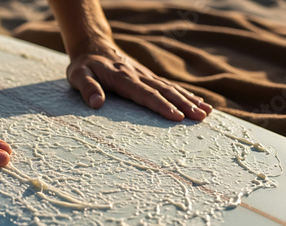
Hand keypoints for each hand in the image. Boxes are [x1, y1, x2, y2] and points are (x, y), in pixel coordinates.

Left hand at [66, 38, 211, 120]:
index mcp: (123, 78)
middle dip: (184, 105)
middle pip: (165, 91)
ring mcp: (145, 75)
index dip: (161, 105)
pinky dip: (185, 93)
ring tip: (206, 112)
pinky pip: (169, 85)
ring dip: (189, 100)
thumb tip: (96, 103)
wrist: (93, 46)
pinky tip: (198, 101)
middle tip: (200, 118)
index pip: (145, 94)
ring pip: (170, 88)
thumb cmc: (85, 65)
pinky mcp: (148, 76)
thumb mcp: (79, 75)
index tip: (177, 117)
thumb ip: (87, 88)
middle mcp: (139, 76)